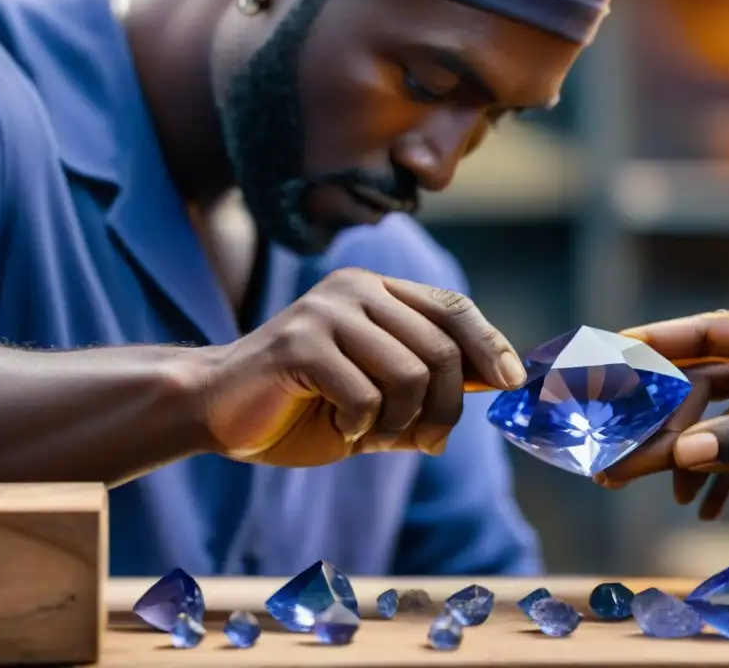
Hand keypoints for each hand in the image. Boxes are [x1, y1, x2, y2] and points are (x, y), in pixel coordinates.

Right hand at [194, 268, 525, 466]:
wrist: (217, 409)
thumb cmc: (303, 405)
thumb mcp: (381, 396)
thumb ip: (431, 385)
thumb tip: (499, 381)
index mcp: (376, 291)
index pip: (453, 307)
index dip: (489, 344)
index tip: (511, 382)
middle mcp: (355, 289)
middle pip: (439, 349)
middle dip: (444, 408)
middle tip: (425, 440)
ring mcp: (325, 311)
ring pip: (409, 374)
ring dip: (400, 423)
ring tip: (371, 433)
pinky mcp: (299, 342)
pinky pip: (366, 396)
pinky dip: (362, 428)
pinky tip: (339, 427)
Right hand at [597, 300, 728, 518]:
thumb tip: (683, 453)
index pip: (710, 330)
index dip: (655, 340)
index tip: (607, 348)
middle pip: (703, 376)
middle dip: (661, 418)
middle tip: (618, 451)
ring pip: (715, 408)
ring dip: (686, 448)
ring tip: (656, 488)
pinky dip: (722, 464)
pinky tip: (705, 502)